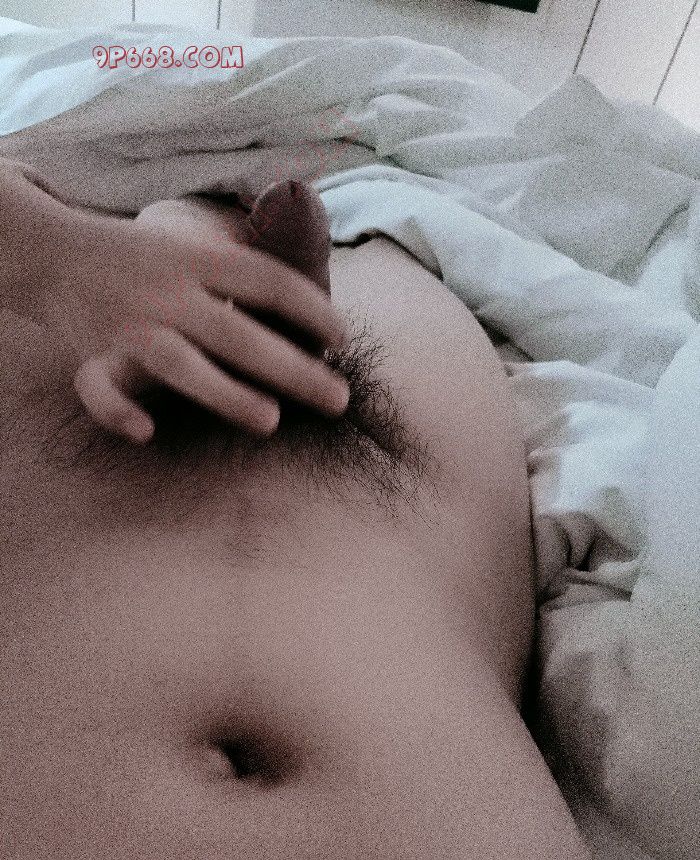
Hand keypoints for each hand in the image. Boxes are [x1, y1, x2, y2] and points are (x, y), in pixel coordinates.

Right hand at [51, 184, 349, 443]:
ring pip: (179, 364)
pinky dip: (116, 412)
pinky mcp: (94, 355)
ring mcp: (130, 326)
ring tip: (271, 422)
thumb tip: (311, 282)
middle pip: (235, 331)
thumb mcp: (193, 243)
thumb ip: (244, 263)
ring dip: (225, 393)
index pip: (267, 281)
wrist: (53, 251)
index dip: (311, 309)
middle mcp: (168, 292)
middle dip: (291, 367)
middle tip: (339, 399)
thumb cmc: (144, 257)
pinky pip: (99, 389)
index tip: (343, 338)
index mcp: (198, 260)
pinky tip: (147, 432)